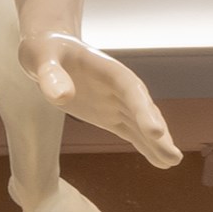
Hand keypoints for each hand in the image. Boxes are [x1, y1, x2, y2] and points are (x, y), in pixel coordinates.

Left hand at [20, 30, 179, 169]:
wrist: (48, 49)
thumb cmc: (44, 48)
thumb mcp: (40, 56)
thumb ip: (51, 75)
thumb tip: (63, 97)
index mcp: (107, 68)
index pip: (130, 89)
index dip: (144, 110)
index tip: (156, 131)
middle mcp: (118, 86)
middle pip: (143, 109)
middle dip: (158, 133)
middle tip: (173, 157)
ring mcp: (115, 101)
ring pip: (141, 123)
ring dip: (157, 143)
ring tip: (172, 163)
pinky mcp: (108, 115)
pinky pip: (130, 131)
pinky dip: (144, 146)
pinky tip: (159, 162)